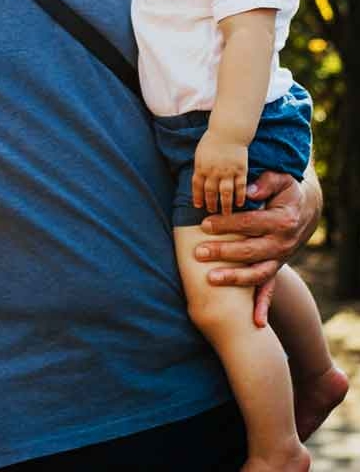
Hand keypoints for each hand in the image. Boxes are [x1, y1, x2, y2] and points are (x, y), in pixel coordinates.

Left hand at [191, 129, 247, 215]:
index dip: (197, 197)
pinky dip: (240, 196)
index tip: (198, 206)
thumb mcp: (200, 153)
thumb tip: (198, 181)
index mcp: (201, 166)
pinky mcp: (241, 170)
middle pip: (211, 192)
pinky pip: (240, 187)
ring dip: (226, 205)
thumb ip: (200, 168)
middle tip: (212, 212)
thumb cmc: (212, 141)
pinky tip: (240, 204)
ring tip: (226, 214)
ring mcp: (228, 171)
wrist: (228, 132)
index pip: (197, 186)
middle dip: (211, 203)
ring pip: (226, 192)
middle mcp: (213, 171)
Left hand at [196, 170, 315, 325]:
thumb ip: (264, 183)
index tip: (205, 223)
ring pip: (257, 273)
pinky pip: (270, 290)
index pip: (251, 223)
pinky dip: (263, 306)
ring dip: (234, 278)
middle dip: (223, 253)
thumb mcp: (279, 179)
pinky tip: (255, 322)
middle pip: (250, 251)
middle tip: (198, 252)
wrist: (304, 209)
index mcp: (282, 221)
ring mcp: (279, 259)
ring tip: (210, 279)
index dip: (228, 224)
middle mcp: (282, 244)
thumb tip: (248, 191)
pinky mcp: (276, 267)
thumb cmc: (284, 191)